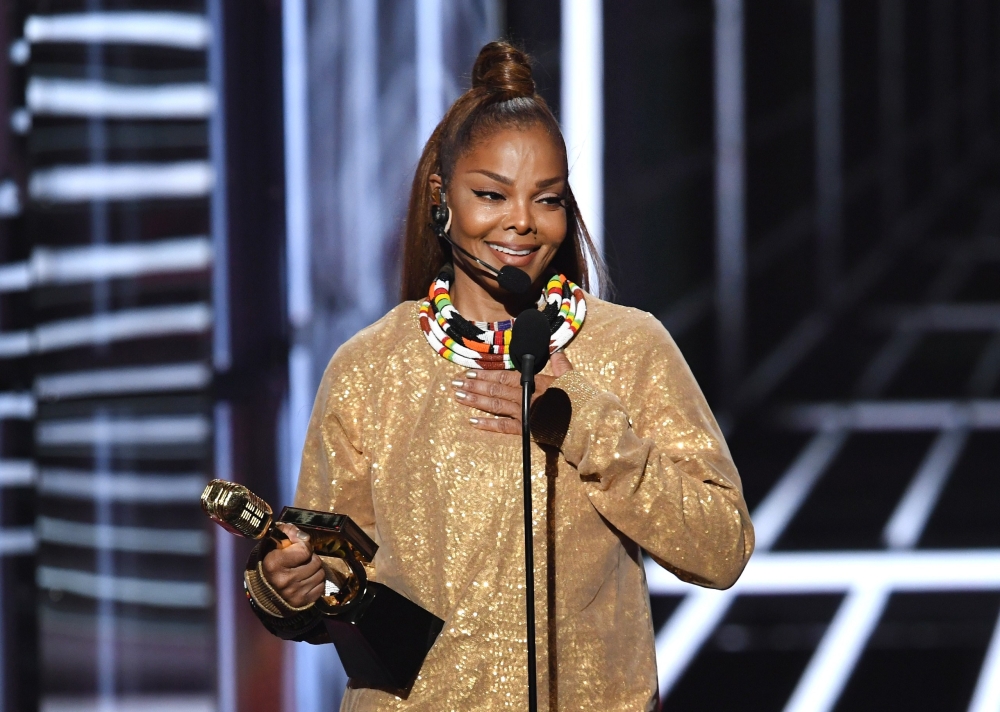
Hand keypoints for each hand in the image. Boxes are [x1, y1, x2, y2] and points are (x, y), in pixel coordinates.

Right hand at [261, 523, 325, 606]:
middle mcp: (284, 580)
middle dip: (311, 558)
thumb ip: (288, 533)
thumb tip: (305, 537)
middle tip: (302, 560)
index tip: (298, 547)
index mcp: (274, 564)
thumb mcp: (273, 545)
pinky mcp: (302, 602)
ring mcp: (294, 593)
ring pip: (321, 574)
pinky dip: (316, 582)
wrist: (264, 592)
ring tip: (304, 570)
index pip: (305, 549)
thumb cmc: (271, 564)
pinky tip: (306, 580)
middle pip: (316, 562)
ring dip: (315, 570)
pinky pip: (321, 586)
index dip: (304, 546)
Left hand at [451, 351, 572, 434]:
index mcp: (534, 381)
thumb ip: (561, 363)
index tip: (470, 371)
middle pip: (495, 388)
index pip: (505, 375)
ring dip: (475, 400)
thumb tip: (556, 351)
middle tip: (455, 383)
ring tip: (459, 396)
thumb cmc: (580, 398)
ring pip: (494, 404)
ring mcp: (524, 413)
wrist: (586, 422)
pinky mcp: (526, 430)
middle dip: (473, 385)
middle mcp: (525, 396)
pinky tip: (473, 421)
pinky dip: (487, 424)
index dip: (486, 373)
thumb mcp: (571, 376)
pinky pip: (503, 427)